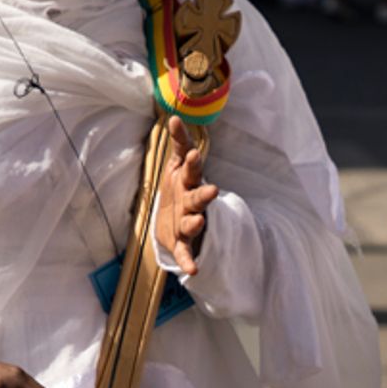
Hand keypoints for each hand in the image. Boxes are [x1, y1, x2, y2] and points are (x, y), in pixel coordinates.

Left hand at [154, 116, 217, 277]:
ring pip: (194, 223)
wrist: (174, 220)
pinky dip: (189, 261)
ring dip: (196, 224)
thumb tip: (175, 116)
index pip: (192, 171)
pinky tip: (193, 271)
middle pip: (198, 198)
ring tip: (199, 223)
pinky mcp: (181, 242)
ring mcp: (188, 222)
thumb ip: (179, 143)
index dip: (191, 163)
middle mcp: (191, 203)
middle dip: (204, 195)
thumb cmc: (178, 188)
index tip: (192, 154)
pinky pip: (186, 252)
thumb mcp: (176, 166)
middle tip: (212, 190)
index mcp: (189, 183)